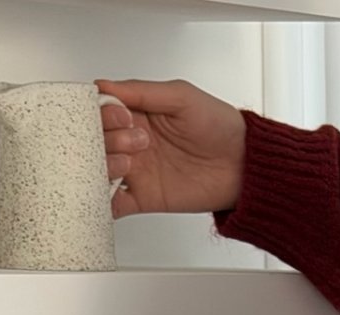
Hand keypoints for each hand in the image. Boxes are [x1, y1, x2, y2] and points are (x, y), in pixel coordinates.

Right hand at [96, 77, 246, 217]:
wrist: (243, 167)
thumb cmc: (219, 127)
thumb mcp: (181, 97)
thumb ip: (142, 91)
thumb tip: (104, 85)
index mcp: (136, 113)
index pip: (99, 111)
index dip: (102, 113)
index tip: (121, 117)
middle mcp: (131, 141)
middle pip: (95, 140)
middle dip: (106, 139)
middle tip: (135, 141)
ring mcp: (136, 170)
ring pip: (98, 170)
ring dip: (104, 166)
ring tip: (129, 164)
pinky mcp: (143, 198)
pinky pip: (113, 203)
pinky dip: (103, 202)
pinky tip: (106, 195)